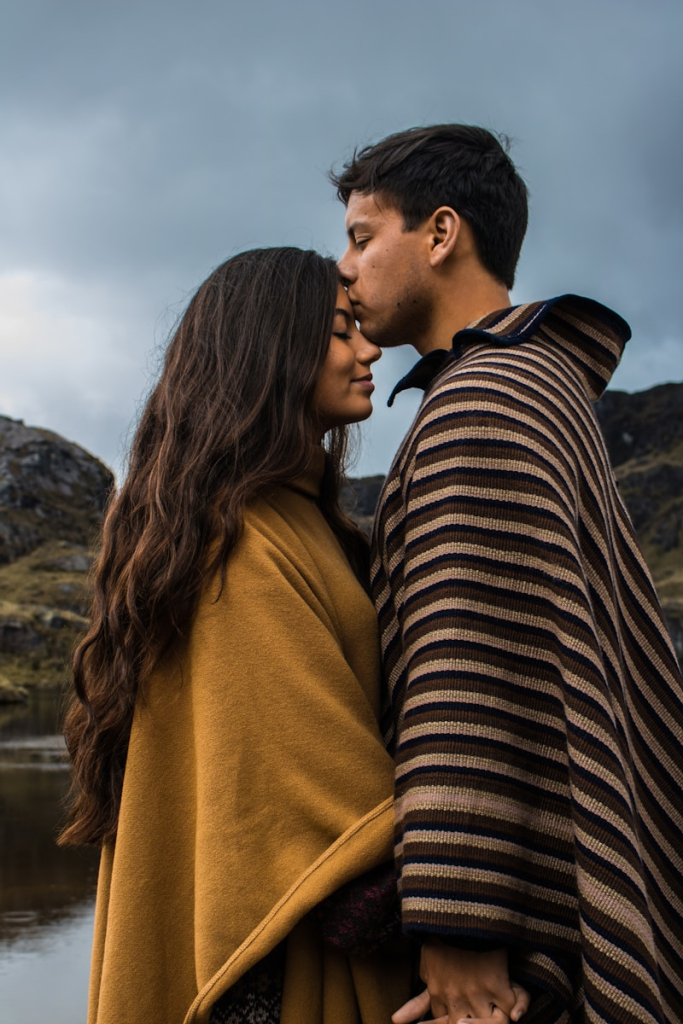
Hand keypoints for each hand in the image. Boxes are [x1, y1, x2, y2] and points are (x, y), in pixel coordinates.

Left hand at [392, 941, 529, 1023]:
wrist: (459, 911)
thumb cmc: (441, 935)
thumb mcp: (424, 965)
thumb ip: (416, 997)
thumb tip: (397, 1020)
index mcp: (437, 993)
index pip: (441, 1022)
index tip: (453, 1021)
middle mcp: (455, 998)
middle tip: (467, 1018)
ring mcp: (476, 993)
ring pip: (488, 1023)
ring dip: (490, 1021)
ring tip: (495, 1015)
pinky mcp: (496, 983)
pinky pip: (510, 1007)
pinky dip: (516, 1008)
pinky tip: (515, 1011)